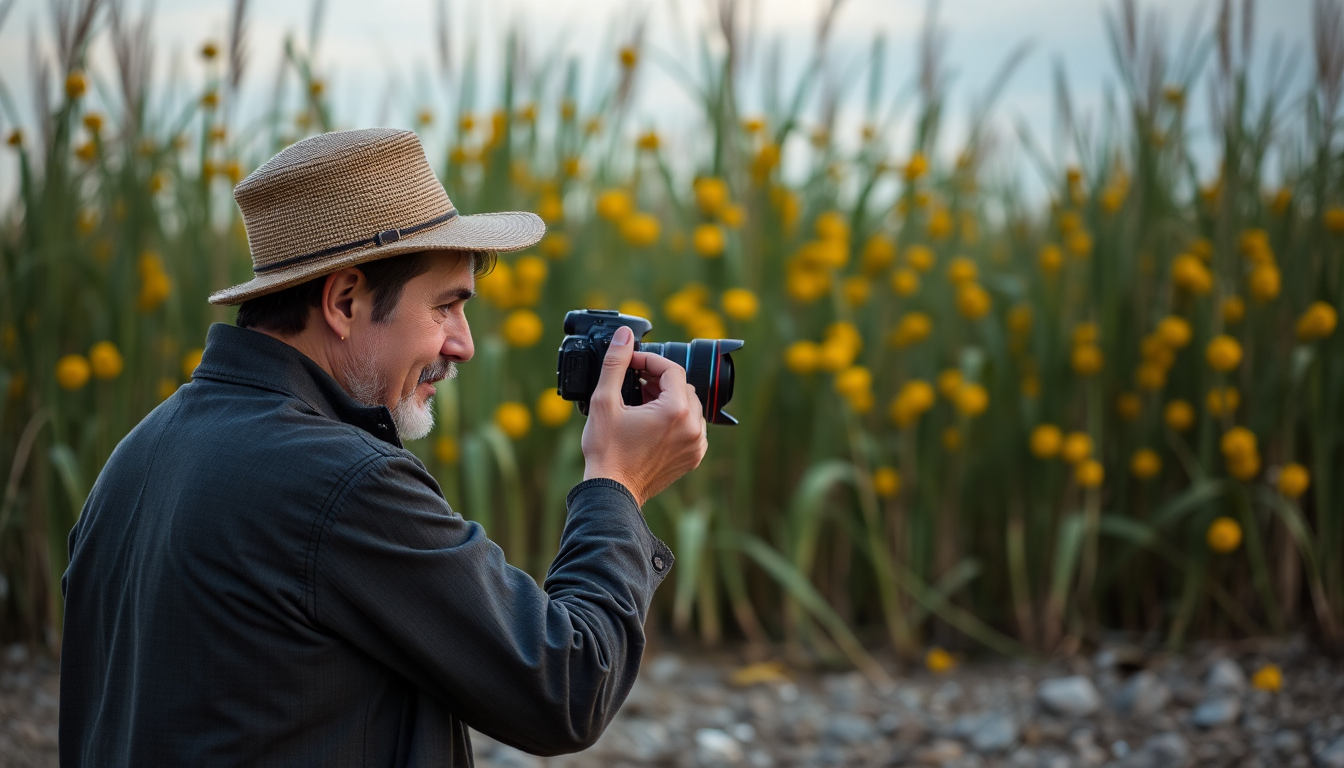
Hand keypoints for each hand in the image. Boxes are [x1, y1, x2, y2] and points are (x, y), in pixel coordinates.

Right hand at [581, 325, 707, 506]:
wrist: (612, 492)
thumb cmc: (607, 451)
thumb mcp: (605, 401)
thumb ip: (616, 363)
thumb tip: (623, 335)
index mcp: (676, 411)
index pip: (671, 369)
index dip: (649, 361)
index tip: (631, 363)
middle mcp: (693, 427)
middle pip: (683, 386)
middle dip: (659, 380)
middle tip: (634, 383)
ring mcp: (696, 444)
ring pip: (689, 406)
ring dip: (668, 398)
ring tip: (641, 403)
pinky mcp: (693, 457)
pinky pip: (691, 427)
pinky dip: (675, 419)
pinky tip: (651, 423)